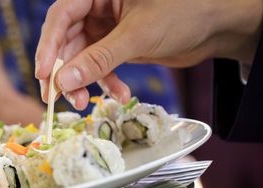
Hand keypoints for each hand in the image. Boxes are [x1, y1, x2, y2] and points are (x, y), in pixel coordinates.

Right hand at [35, 0, 262, 109]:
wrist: (218, 24)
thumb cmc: (185, 11)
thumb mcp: (138, 35)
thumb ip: (99, 59)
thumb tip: (64, 80)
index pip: (61, 16)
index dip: (48, 46)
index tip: (44, 74)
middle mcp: (98, 5)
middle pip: (66, 40)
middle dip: (64, 72)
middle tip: (59, 98)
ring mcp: (107, 26)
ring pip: (81, 57)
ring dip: (83, 82)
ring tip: (85, 103)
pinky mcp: (118, 44)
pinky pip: (101, 66)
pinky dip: (106, 82)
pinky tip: (119, 94)